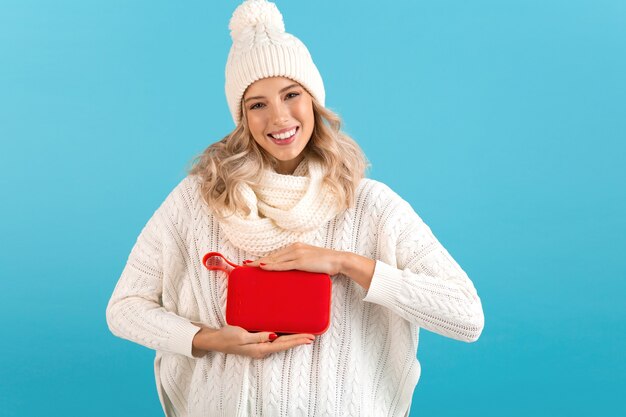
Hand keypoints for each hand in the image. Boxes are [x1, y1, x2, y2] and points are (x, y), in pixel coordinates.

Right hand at [192, 324, 314, 358]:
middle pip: (285, 344)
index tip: (309, 337)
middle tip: (313, 336)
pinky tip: (289, 333)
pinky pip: (274, 340)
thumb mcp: (242, 336)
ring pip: (281, 342)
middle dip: (299, 340)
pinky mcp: (257, 342)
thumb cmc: (227, 337)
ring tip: (306, 335)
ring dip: (293, 339)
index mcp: (260, 349)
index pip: (283, 344)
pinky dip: (284, 336)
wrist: (215, 340)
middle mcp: (262, 349)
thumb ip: (258, 336)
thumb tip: (273, 335)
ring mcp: (260, 347)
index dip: (297, 340)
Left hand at [245, 243, 375, 288]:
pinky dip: (271, 266)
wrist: (338, 260)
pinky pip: (283, 265)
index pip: (276, 254)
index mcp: (296, 247)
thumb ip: (299, 263)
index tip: (252, 262)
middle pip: (272, 256)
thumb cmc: (326, 262)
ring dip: (260, 263)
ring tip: (249, 267)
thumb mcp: (310, 260)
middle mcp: (294, 248)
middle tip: (244, 265)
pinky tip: (263, 267)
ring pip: (274, 259)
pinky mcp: (301, 262)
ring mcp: (297, 254)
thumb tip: (292, 270)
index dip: (263, 258)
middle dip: (257, 261)